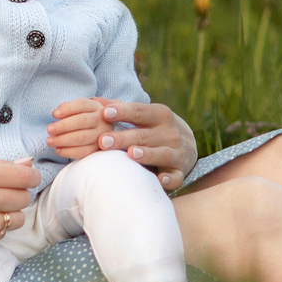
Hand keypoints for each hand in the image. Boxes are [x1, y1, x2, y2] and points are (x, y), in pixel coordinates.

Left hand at [48, 98, 198, 190]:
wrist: (188, 146)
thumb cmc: (155, 128)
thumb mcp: (145, 115)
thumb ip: (120, 108)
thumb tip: (93, 101)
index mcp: (159, 115)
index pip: (139, 111)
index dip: (122, 112)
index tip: (104, 113)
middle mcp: (169, 133)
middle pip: (143, 135)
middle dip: (123, 138)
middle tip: (103, 141)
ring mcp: (176, 153)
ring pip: (161, 153)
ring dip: (147, 154)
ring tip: (131, 154)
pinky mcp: (180, 171)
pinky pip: (176, 177)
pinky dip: (170, 179)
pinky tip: (160, 180)